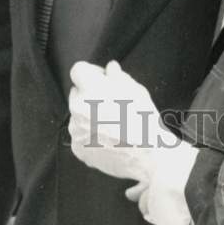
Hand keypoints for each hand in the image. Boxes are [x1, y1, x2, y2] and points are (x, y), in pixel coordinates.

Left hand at [68, 61, 178, 183]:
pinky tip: (109, 139)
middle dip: (90, 94)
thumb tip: (110, 68)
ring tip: (112, 125)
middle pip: (77, 93)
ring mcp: (76, 130)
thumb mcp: (136, 89)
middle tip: (111, 103)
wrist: (147, 156)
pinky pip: (80, 135)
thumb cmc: (143, 119)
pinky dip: (90, 135)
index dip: (92, 72)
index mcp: (90, 88)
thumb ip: (118, 76)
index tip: (105, 80)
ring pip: (78, 115)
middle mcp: (77, 107)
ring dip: (89, 115)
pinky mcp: (78, 149)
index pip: (79, 70)